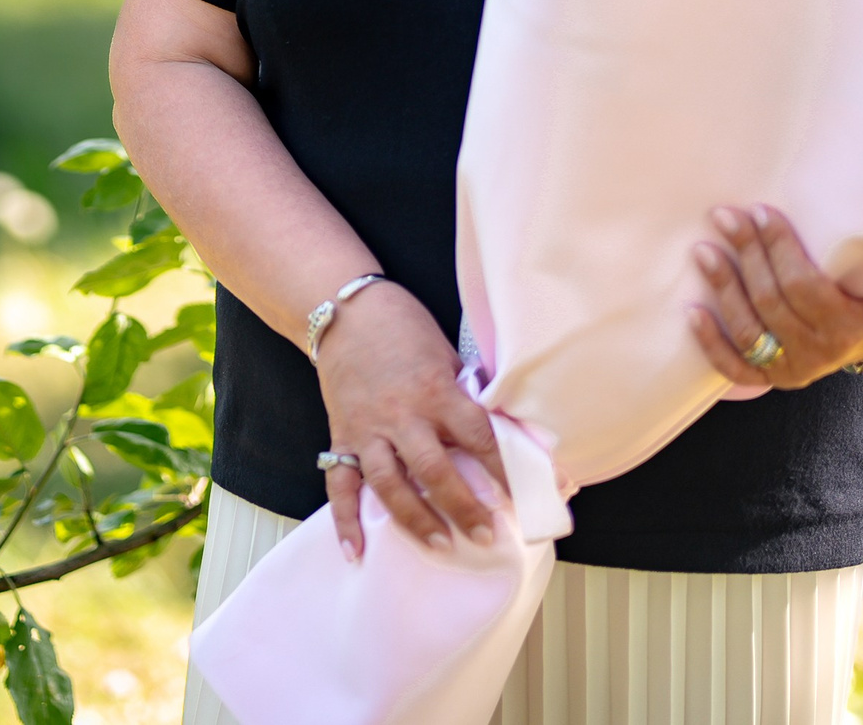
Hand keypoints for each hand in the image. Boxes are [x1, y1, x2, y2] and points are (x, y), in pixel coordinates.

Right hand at [314, 282, 507, 559]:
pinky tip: (355, 552)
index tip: (523, 499)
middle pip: (434, 470)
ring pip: (390, 484)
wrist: (343, 310)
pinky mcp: (342, 437)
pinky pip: (340, 485)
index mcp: (434, 390)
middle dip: (462, 506)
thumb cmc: (402, 326)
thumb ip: (462, 394)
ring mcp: (368, 429)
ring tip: (440, 544)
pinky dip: (344, 521)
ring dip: (415, 519)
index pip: (476, 437)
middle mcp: (401, 415)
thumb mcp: (444, 353)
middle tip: (485, 535)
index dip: (502, 471)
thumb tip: (496, 431)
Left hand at [687, 205, 862, 390]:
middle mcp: (815, 354)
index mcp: (846, 331)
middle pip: (770, 302)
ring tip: (703, 250)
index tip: (763, 212)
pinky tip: (692, 311)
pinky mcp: (768, 379)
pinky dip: (710, 342)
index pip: (804, 287)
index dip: (780, 249)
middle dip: (747, 255)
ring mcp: (789, 369)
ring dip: (723, 288)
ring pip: (748, 330)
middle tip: (727, 217)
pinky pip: (734, 368)